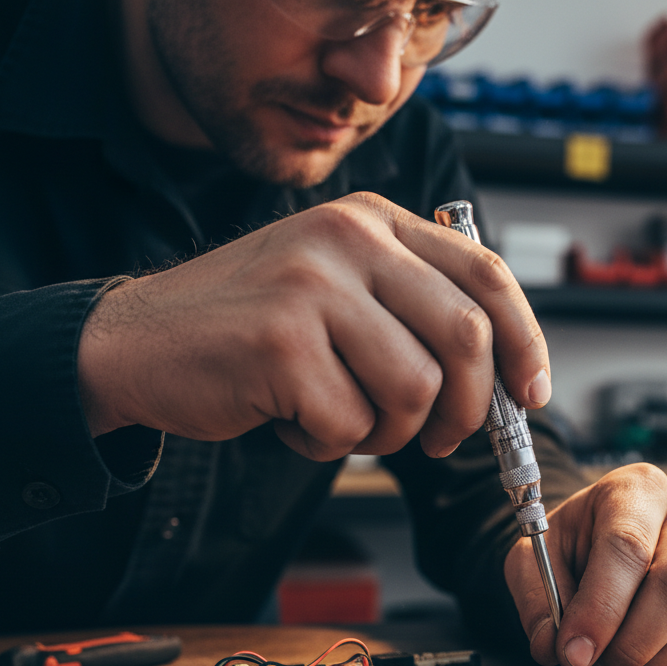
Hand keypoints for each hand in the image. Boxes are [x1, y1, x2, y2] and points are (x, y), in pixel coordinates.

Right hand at [77, 192, 549, 459]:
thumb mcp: (341, 288)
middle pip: (467, 338)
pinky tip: (293, 420)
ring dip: (390, 432)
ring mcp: (313, 286)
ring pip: (416, 390)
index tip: (529, 394)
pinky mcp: (280, 341)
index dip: (524, 342)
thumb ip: (417, 312)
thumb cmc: (253, 326)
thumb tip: (505, 379)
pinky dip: (328, 444)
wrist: (137, 340)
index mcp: (374, 221)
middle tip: (439, 438)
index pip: (487, 276)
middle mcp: (349, 240)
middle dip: (467, 409)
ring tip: (342, 418)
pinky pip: (350, 424)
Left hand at [505, 463, 666, 665]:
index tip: (573, 652)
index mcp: (637, 490)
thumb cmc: (572, 545)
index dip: (600, 607)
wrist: (602, 540)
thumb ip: (537, 601)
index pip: (629, 546)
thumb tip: (554, 649)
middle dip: (631, 643)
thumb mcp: (534, 558)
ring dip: (655, 663)